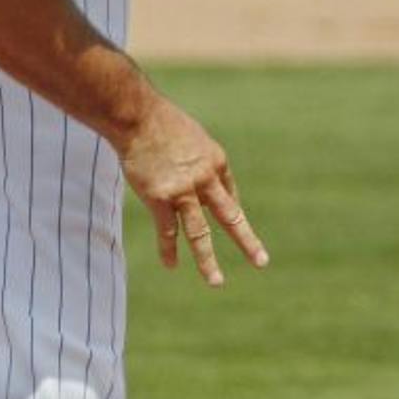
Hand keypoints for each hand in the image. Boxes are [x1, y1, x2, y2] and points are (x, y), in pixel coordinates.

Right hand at [115, 97, 268, 286]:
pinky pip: (168, 231)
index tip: (231, 223)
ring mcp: (183, 190)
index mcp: (217, 162)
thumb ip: (198, 162)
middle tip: (261, 261)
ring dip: (208, 260)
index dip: (229, 209)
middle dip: (246, 241)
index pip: (229, 194)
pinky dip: (169, 250)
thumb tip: (197, 181)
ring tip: (216, 282)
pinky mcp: (160, 198)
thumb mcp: (193, 137)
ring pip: (200, 233)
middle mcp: (205, 179)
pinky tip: (172, 265)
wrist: (137, 116)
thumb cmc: (162, 123)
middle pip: (230, 216)